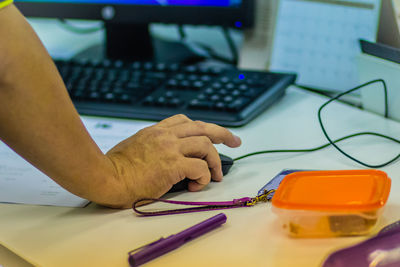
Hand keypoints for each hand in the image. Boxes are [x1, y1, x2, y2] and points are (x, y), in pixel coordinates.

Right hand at [102, 114, 240, 207]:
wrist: (105, 177)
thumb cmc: (114, 167)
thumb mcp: (133, 147)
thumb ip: (151, 146)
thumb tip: (164, 157)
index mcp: (156, 131)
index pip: (184, 121)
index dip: (202, 127)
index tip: (212, 133)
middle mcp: (165, 136)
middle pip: (202, 127)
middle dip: (223, 133)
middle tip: (235, 141)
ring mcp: (170, 148)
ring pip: (206, 146)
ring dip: (215, 161)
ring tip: (217, 176)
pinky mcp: (173, 165)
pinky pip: (200, 167)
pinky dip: (204, 176)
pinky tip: (196, 185)